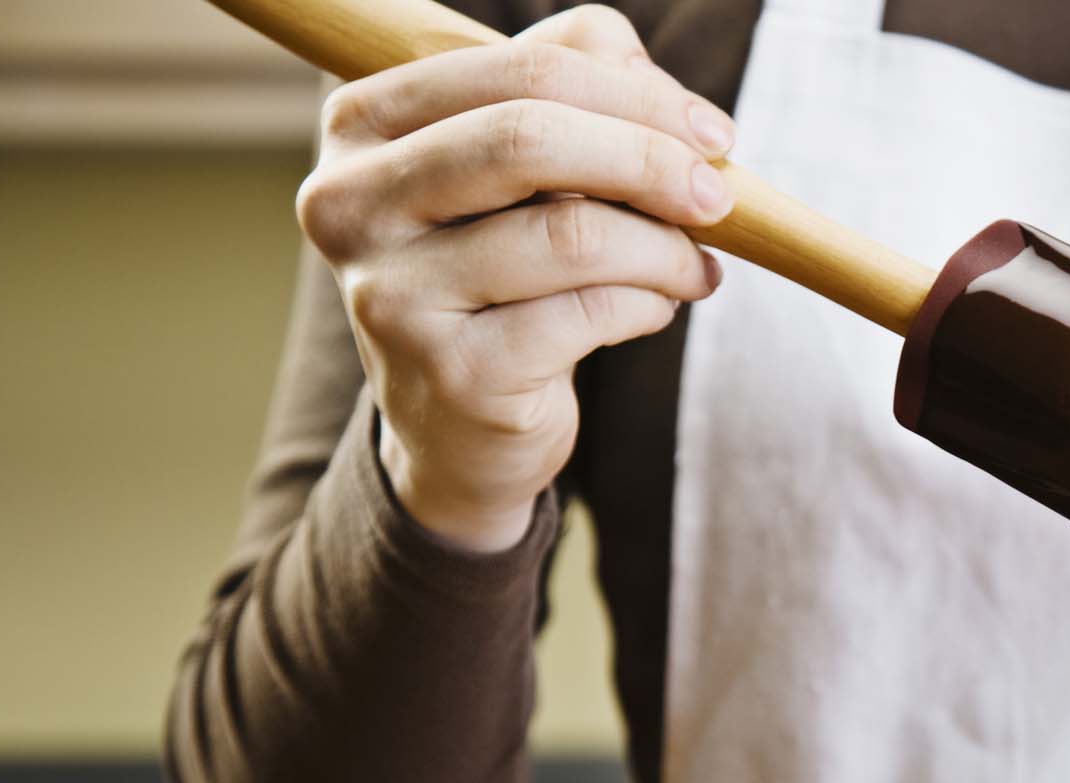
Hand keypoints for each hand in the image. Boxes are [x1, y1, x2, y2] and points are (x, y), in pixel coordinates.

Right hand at [296, 5, 732, 550]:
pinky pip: (588, 313)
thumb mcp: (523, 165)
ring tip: (693, 268)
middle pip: (529, 140)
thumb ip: (573, 84)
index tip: (713, 135)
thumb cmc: (499, 268)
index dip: (636, 95)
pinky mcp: (453, 373)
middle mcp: (351, 204)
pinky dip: (647, 305)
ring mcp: (393, 295)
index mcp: (362, 125)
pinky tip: (655, 309)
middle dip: (652, 162)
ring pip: (570, 234)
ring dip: (664, 250)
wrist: (457, 423)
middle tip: (718, 198)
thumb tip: (645, 74)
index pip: (518, 72)